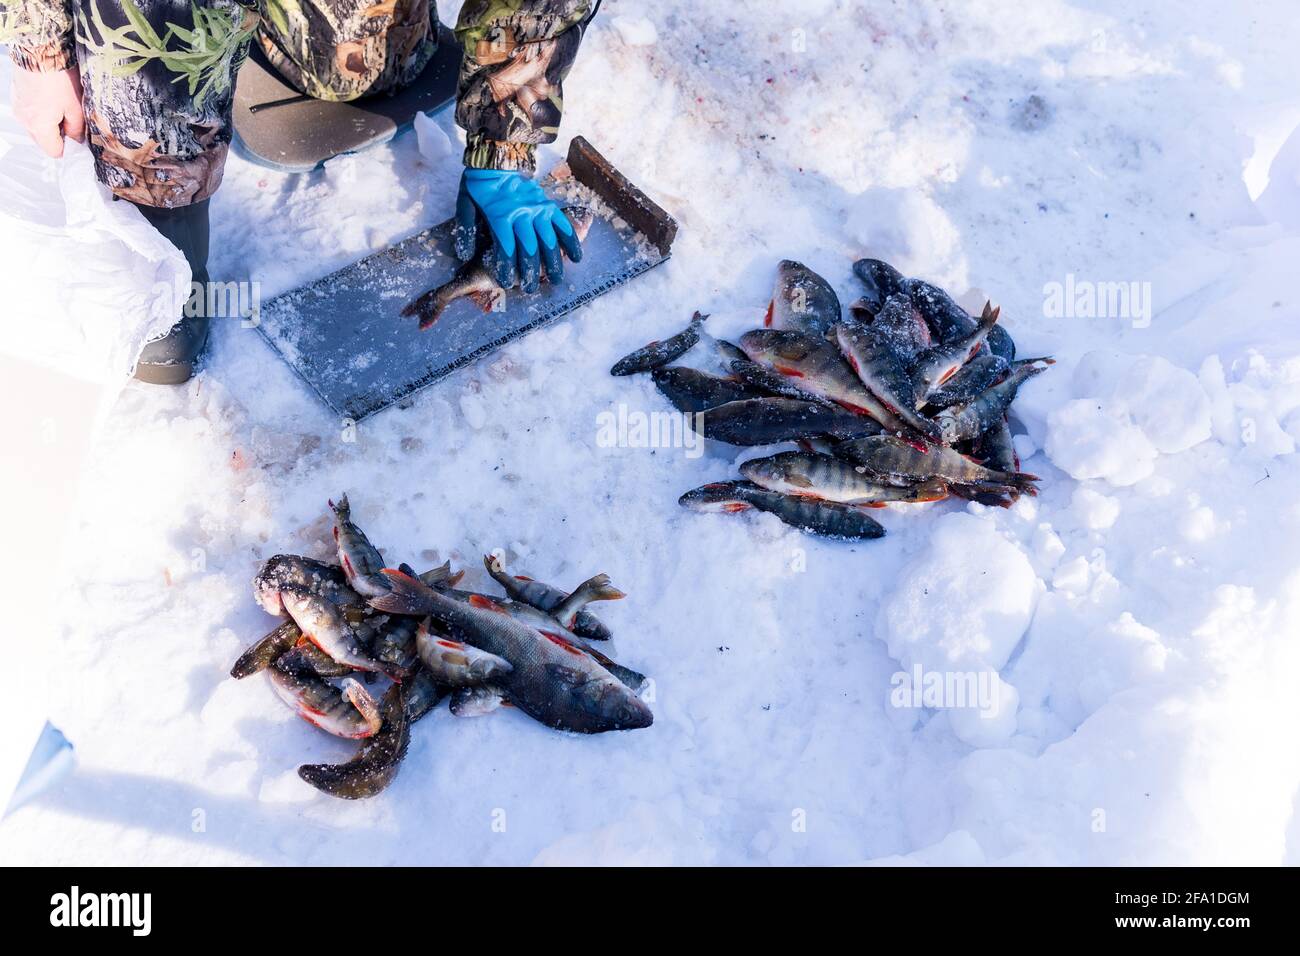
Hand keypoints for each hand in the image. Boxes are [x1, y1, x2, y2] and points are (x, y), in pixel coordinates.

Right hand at [12, 67, 84, 157]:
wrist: (39, 49)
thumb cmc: (59, 78)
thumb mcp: (76, 107)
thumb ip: (76, 129)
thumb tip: (76, 140)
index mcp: (39, 127)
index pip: (54, 151)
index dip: (68, 147)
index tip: (78, 138)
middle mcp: (24, 120)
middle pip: (43, 140)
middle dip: (58, 135)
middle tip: (71, 119)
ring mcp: (18, 107)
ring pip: (36, 126)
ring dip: (49, 122)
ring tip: (61, 105)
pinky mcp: (16, 96)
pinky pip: (30, 112)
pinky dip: (40, 110)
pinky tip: (50, 97)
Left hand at [455, 168, 581, 292]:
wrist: (497, 159)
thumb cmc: (479, 185)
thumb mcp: (464, 204)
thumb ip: (465, 230)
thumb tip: (465, 256)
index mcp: (500, 216)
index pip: (506, 248)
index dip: (507, 268)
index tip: (507, 282)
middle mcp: (522, 214)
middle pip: (529, 249)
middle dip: (530, 272)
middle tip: (530, 289)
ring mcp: (538, 209)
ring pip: (548, 241)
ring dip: (553, 263)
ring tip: (555, 280)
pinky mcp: (547, 204)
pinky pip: (562, 224)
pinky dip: (570, 241)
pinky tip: (576, 257)